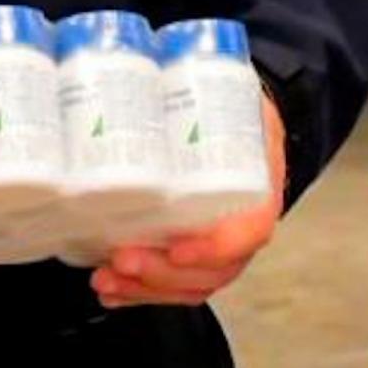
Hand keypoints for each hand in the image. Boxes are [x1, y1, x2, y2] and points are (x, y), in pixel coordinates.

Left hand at [95, 89, 288, 307]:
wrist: (246, 118)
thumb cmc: (237, 109)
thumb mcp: (238, 96)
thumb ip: (213, 95)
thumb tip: (152, 72)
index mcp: (261, 188)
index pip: (251, 232)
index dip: (215, 248)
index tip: (177, 248)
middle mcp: (244, 225)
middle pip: (215, 270)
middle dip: (164, 275)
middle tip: (121, 259)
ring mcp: (220, 244)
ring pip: (192, 285)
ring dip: (147, 291)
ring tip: (107, 280)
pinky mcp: (193, 250)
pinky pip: (175, 285)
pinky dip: (141, 294)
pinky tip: (110, 290)